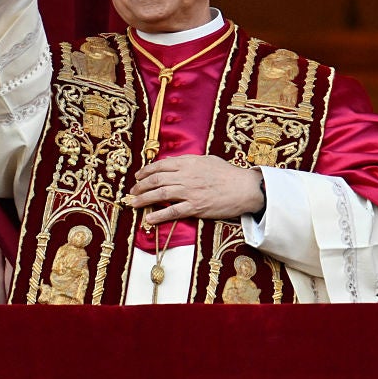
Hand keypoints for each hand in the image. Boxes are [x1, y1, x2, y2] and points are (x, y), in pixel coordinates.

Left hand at [127, 155, 264, 223]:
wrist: (244, 188)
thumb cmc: (228, 173)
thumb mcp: (208, 160)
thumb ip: (190, 161)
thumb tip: (175, 163)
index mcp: (189, 163)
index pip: (161, 165)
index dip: (146, 171)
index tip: (138, 176)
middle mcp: (186, 176)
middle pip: (156, 180)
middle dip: (141, 186)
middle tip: (133, 191)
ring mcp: (190, 192)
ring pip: (160, 195)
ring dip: (144, 199)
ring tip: (134, 203)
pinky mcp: (195, 207)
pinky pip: (173, 212)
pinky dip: (158, 215)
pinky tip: (149, 218)